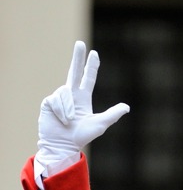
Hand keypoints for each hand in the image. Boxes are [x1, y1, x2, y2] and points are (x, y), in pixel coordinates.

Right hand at [34, 41, 129, 189]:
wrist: (63, 145)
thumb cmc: (82, 136)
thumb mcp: (100, 124)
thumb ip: (112, 114)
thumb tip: (126, 107)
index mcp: (83, 98)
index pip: (88, 78)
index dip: (91, 66)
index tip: (94, 53)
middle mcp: (71, 95)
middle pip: (73, 71)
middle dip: (77, 57)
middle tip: (80, 43)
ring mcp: (59, 98)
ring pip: (66, 92)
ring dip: (70, 109)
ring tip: (70, 121)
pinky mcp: (48, 102)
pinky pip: (57, 100)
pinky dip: (62, 111)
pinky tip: (62, 120)